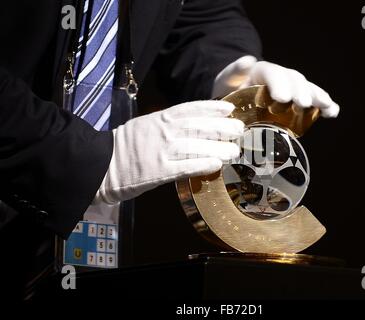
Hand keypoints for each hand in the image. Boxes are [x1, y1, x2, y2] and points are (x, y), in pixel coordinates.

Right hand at [94, 101, 242, 203]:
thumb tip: (190, 126)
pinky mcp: (158, 171)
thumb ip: (165, 125)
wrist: (98, 165)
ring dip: (218, 148)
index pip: (189, 109)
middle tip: (239, 130)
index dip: (211, 107)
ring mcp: (160, 151)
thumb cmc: (123, 147)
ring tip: (234, 150)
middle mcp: (161, 132)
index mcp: (157, 119)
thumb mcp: (143, 127)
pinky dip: (203, 164)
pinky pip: (185, 167)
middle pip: (197, 127)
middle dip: (221, 127)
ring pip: (196, 147)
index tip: (228, 108)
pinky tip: (217, 164)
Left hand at [212, 55, 339, 117]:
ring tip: (325, 106)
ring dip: (317, 97)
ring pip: (307, 89)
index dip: (279, 84)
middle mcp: (281, 77)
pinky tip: (332, 112)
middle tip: (301, 104)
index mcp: (262, 71)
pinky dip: (325, 105)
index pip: (273, 74)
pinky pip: (314, 101)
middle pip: (294, 80)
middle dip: (299, 91)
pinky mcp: (298, 100)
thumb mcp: (226, 79)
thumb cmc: (230, 90)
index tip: (281, 98)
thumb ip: (234, 71)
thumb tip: (248, 60)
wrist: (236, 95)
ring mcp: (291, 88)